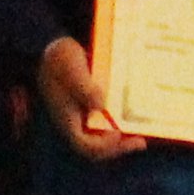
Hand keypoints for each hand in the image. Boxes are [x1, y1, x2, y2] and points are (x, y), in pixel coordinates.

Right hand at [36, 36, 145, 162]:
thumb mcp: (71, 69)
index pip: (84, 146)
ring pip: (103, 137)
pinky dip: (120, 123)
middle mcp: (74, 122)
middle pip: (96, 148)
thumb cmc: (59, 58)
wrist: (52, 46)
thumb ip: (84, 88)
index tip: (116, 131)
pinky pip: (105, 123)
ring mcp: (81, 115)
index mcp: (65, 119)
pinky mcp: (89, 106)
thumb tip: (100, 105)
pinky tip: (134, 116)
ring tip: (141, 134)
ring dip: (122, 138)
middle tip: (140, 142)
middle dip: (119, 147)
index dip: (103, 145)